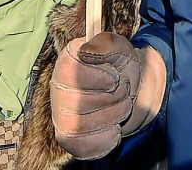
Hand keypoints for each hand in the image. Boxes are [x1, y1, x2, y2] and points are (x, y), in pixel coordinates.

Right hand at [51, 33, 165, 159]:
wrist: (134, 90)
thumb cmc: (121, 66)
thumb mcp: (119, 47)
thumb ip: (104, 44)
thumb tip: (85, 51)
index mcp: (66, 62)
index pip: (73, 74)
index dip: (102, 77)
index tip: (114, 75)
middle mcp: (58, 89)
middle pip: (79, 102)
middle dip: (114, 97)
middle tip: (123, 89)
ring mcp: (61, 115)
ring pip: (83, 125)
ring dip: (115, 115)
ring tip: (121, 105)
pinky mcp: (70, 140)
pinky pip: (86, 146)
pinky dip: (108, 137)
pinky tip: (113, 125)